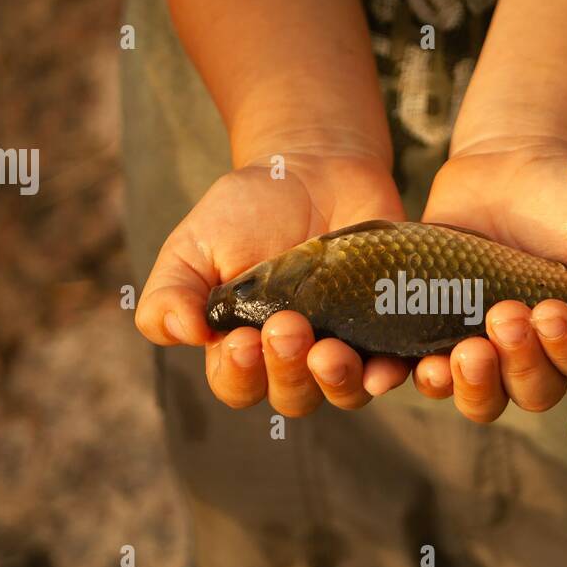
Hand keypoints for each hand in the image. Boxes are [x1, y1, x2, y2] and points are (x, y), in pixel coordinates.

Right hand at [135, 153, 412, 414]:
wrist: (317, 170)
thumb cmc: (248, 211)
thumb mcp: (195, 244)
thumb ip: (172, 291)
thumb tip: (180, 334)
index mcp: (243, 349)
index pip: (237, 384)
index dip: (239, 374)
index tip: (241, 341)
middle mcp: (295, 360)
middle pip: (293, 396)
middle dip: (287, 370)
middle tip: (287, 326)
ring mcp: (346, 347)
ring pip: (344, 392)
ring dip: (336, 380)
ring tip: (331, 350)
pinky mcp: (389, 329)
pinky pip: (394, 367)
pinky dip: (390, 374)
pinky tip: (385, 366)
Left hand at [414, 136, 566, 422]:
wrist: (506, 165)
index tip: (550, 311)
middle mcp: (541, 355)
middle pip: (535, 391)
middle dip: (521, 363)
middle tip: (505, 315)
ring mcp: (489, 350)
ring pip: (485, 400)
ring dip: (474, 385)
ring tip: (465, 353)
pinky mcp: (441, 337)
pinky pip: (435, 378)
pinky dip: (429, 379)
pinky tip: (423, 364)